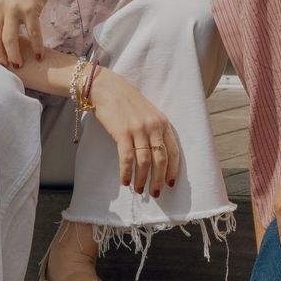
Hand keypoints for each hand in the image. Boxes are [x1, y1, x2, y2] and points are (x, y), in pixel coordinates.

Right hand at [89, 68, 182, 195]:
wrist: (107, 88)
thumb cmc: (127, 102)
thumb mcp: (148, 114)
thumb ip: (156, 131)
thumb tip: (158, 156)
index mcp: (163, 122)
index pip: (174, 151)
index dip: (173, 170)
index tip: (170, 184)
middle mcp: (153, 126)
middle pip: (161, 160)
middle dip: (158, 180)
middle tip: (154, 193)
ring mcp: (138, 129)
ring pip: (145, 162)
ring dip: (142, 179)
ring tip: (139, 189)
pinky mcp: (122, 132)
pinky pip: (127, 158)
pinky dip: (126, 172)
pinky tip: (124, 181)